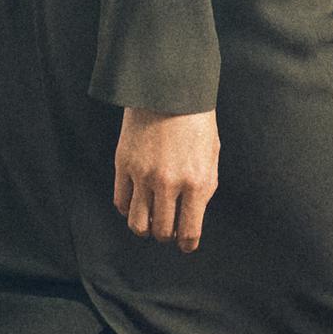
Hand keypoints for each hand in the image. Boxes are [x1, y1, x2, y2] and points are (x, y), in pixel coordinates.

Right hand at [114, 106, 219, 250]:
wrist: (169, 88)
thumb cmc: (196, 120)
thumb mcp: (211, 156)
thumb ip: (203, 188)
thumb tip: (191, 216)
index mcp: (197, 182)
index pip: (189, 231)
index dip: (187, 244)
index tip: (186, 245)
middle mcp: (169, 184)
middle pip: (162, 231)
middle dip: (166, 235)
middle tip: (168, 229)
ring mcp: (143, 175)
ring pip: (137, 223)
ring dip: (144, 228)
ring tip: (150, 220)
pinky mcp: (123, 164)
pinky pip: (121, 202)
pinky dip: (127, 209)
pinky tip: (136, 202)